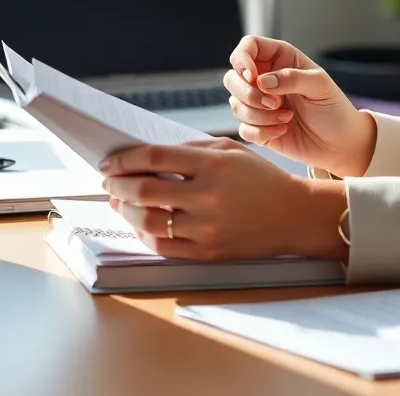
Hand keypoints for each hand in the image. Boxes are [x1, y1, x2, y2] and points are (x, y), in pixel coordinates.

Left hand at [100, 139, 346, 261]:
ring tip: (120, 202)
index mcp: (213, 164)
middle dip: (117, 184)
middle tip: (108, 181)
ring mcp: (206, 226)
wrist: (292, 214)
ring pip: (148, 221)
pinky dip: (144, 233)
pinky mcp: (208, 251)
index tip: (109, 161)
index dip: (125, 159)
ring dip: (126, 210)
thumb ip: (192, 148)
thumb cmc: (260, 178)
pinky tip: (140, 223)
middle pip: (144, 189)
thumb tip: (151, 156)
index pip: (155, 157)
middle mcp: (207, 195)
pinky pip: (164, 246)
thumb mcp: (231, 150)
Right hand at [223, 35, 376, 178]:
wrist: (339, 143)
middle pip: (232, 77)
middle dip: (248, 93)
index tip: (252, 77)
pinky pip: (242, 128)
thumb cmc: (334, 108)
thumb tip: (262, 81)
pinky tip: (283, 130)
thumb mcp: (320, 86)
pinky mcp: (257, 127)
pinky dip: (261, 132)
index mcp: (280, 59)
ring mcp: (259, 104)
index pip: (248, 46)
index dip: (242, 59)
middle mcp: (265, 79)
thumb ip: (292, 77)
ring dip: (258, 115)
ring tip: (287, 118)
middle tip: (274, 103)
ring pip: (235, 104)